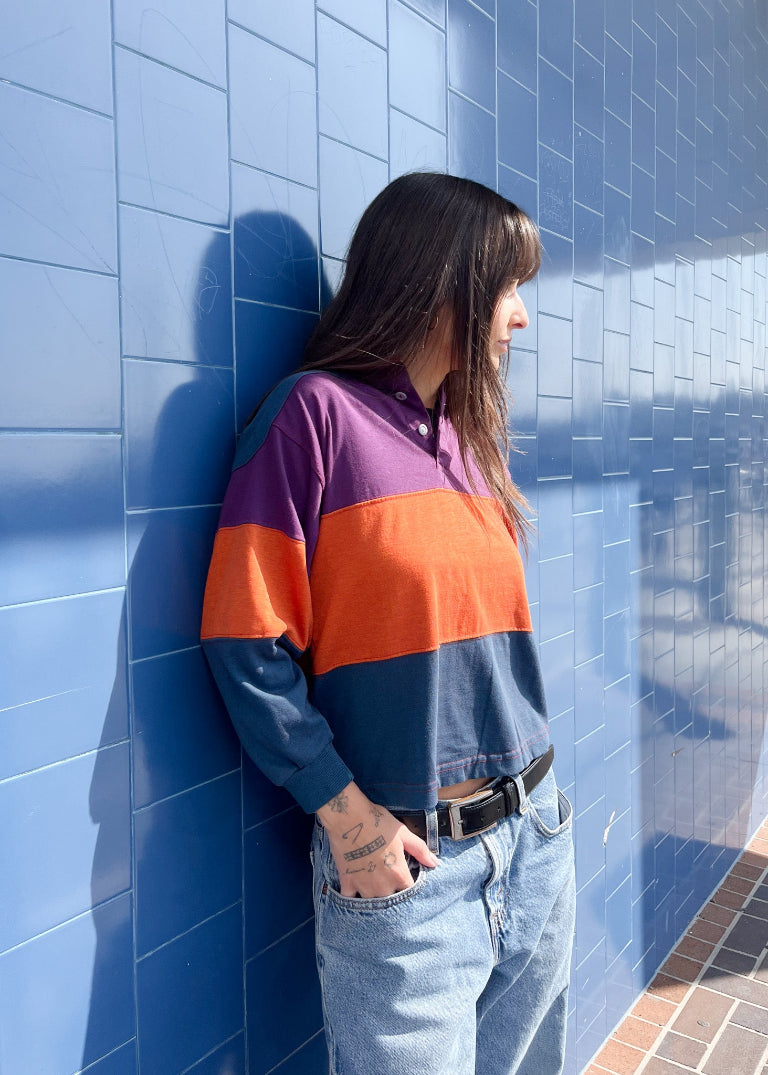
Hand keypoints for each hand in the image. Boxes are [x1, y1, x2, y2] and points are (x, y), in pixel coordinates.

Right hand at [317, 782, 438, 898]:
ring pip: (371, 901)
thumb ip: (420, 850)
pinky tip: (354, 887)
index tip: (404, 878)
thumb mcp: (403, 833)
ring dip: (373, 895)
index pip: (409, 892)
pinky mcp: (347, 882)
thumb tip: (434, 863)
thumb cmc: (378, 822)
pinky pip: (350, 899)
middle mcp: (382, 886)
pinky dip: (352, 896)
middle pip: (390, 899)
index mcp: (398, 874)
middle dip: (391, 891)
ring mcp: (363, 886)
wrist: (348, 817)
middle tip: (386, 877)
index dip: (408, 886)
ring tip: (372, 883)